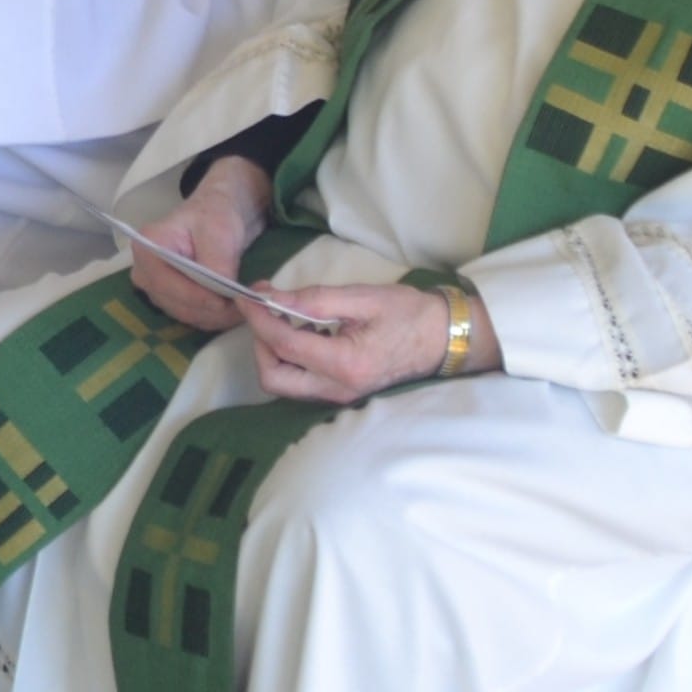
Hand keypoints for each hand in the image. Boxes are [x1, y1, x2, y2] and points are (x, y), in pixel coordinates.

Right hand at [122, 159, 271, 332]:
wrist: (218, 217)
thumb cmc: (214, 214)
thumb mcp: (219, 230)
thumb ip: (217, 262)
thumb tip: (221, 295)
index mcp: (147, 248)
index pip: (166, 284)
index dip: (197, 297)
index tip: (226, 301)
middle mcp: (145, 273)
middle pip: (177, 305)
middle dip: (214, 309)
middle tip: (249, 302)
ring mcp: (157, 289)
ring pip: (190, 316)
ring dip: (221, 315)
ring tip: (250, 300)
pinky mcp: (173, 301)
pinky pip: (197, 318)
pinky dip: (220, 316)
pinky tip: (239, 303)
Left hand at [241, 279, 489, 403]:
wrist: (444, 339)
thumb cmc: (409, 313)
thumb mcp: (362, 297)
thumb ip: (315, 299)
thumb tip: (272, 297)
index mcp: (345, 364)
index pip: (284, 345)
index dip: (259, 319)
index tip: (247, 295)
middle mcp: (339, 389)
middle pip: (275, 379)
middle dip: (260, 344)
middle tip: (266, 311)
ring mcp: (340, 397)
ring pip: (285, 385)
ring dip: (275, 351)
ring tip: (288, 317)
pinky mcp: (342, 394)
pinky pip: (303, 382)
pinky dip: (292, 358)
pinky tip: (306, 330)